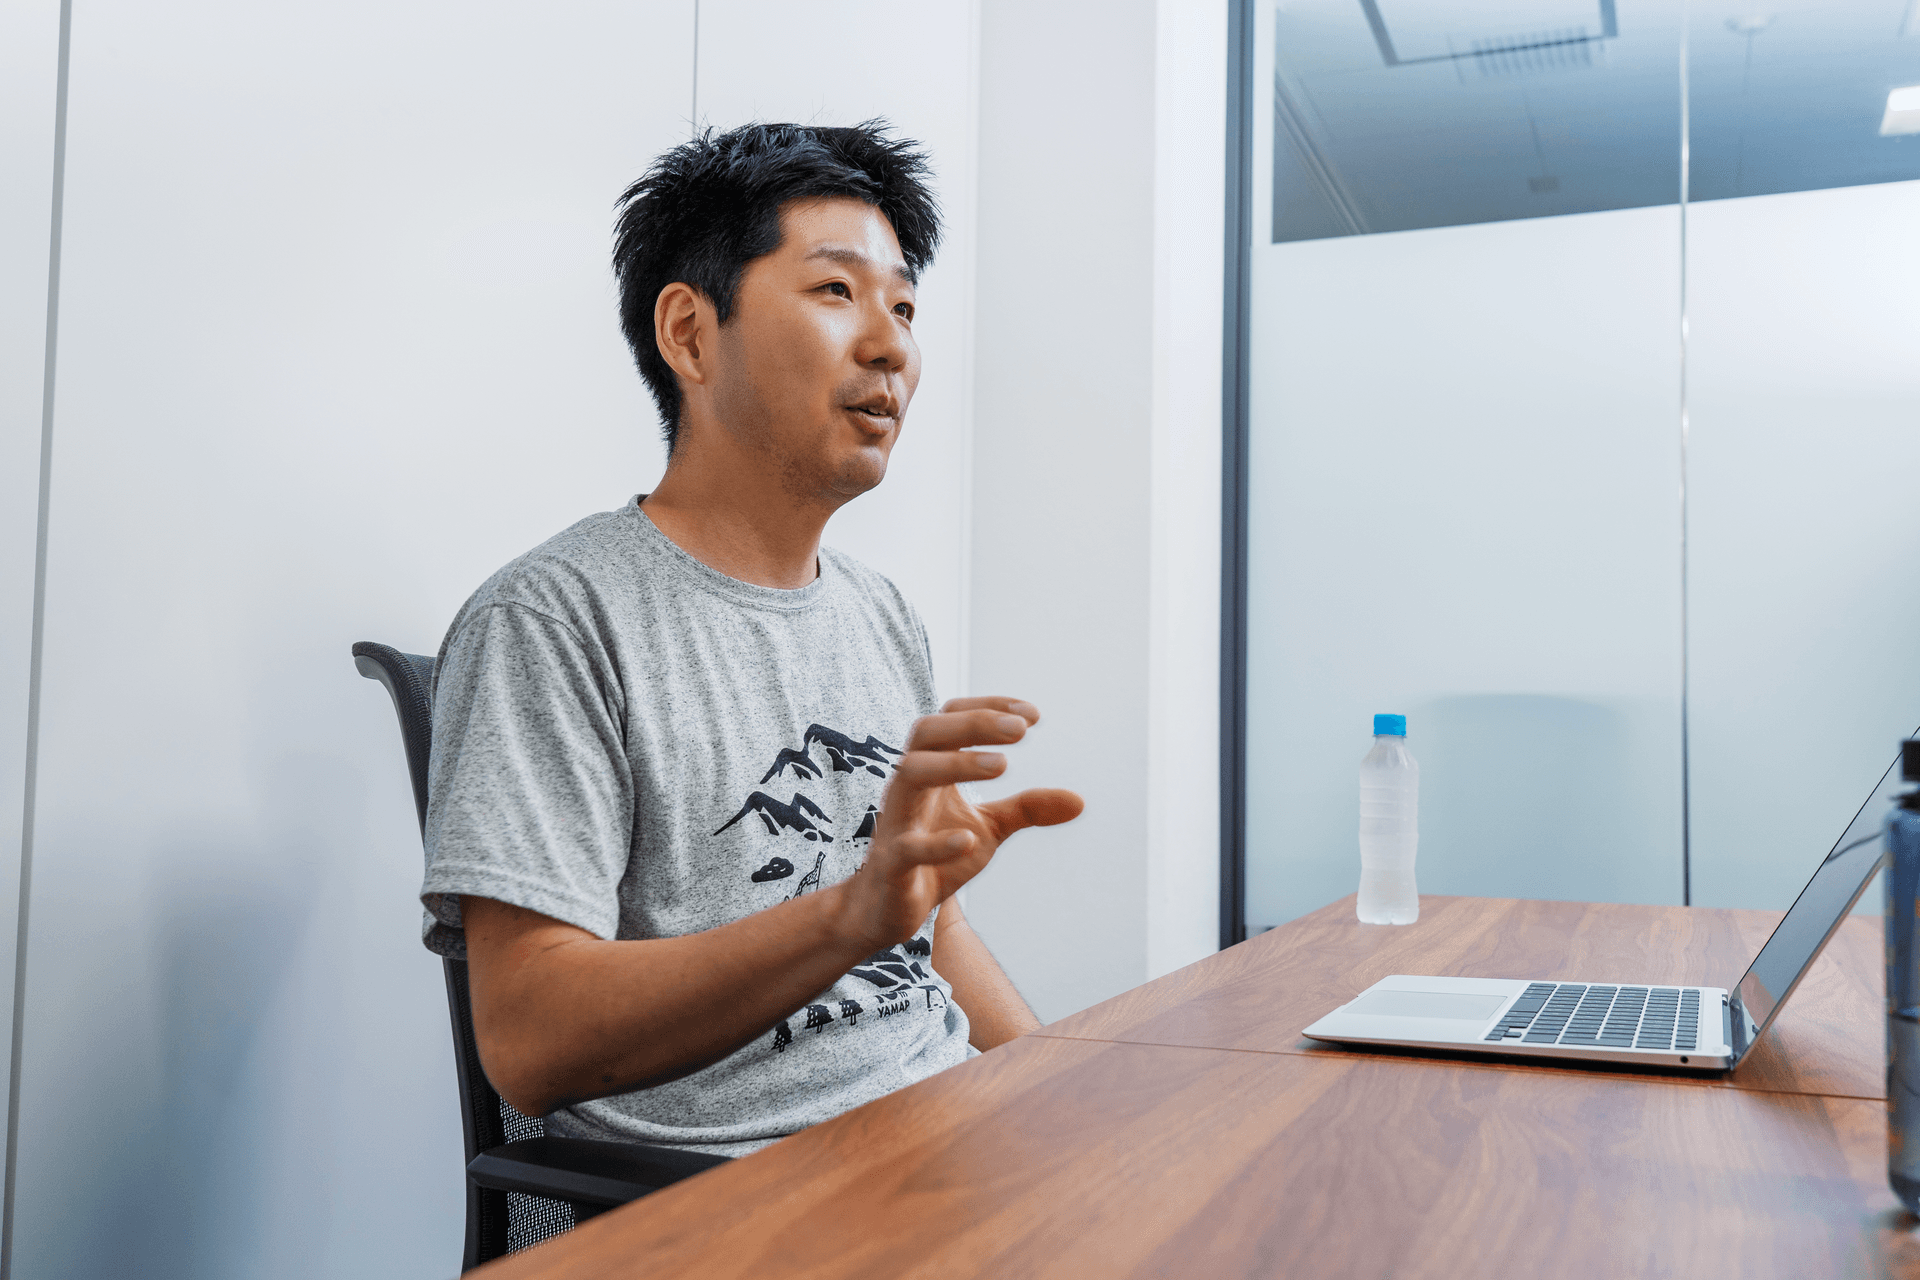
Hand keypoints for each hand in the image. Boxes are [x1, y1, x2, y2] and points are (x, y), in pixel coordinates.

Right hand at [833, 697, 1083, 949]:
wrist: (889, 908)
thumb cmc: (936, 857)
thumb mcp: (989, 828)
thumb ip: (1027, 809)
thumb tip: (1080, 801)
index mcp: (930, 770)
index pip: (950, 717)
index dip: (989, 708)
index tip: (1033, 716)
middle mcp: (909, 786)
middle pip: (928, 732)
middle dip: (974, 724)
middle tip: (1021, 730)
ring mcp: (897, 822)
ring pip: (911, 774)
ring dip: (956, 765)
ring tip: (1003, 766)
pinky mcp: (892, 865)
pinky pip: (907, 847)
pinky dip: (937, 843)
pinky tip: (969, 840)